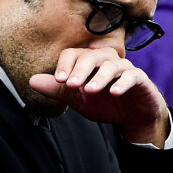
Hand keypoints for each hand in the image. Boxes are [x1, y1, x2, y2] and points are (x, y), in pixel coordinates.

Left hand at [29, 43, 169, 146]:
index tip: (59, 80)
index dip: (66, 64)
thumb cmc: (105, 103)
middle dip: (80, 69)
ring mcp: (124, 68)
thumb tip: (32, 81)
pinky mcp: (140, 79)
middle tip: (71, 84)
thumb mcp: (78, 100)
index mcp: (89, 62)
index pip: (74, 54)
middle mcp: (106, 60)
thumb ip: (58, 90)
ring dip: (100, 77)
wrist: (132, 117)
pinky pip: (132, 76)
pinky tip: (115, 92)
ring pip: (112, 65)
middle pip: (92, 56)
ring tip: (90, 90)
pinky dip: (123, 83)